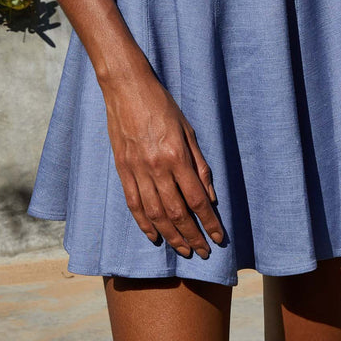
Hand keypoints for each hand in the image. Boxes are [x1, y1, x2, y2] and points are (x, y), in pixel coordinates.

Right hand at [102, 69, 225, 258]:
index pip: (197, 199)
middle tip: (203, 252)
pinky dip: (143, 223)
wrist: (127, 88)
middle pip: (177, 212)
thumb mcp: (188, 129)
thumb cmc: (161, 105)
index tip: (218, 238)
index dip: (209, 222)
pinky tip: (154, 236)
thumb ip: (200, 164)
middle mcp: (157, 167)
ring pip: (155, 214)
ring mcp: (137, 170)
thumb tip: (210, 196)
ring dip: (171, 236)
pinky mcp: (123, 169)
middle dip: (192, 236)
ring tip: (183, 250)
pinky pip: (133, 203)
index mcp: (177, 156)